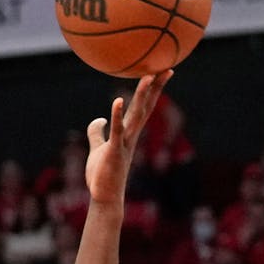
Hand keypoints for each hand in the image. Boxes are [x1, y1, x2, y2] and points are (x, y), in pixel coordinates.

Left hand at [85, 70, 172, 205]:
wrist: (104, 196)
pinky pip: (116, 130)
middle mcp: (131, 136)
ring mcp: (124, 143)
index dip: (152, 91)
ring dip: (141, 96)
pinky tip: (118, 100)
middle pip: (145, 107)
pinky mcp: (114, 151)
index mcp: (128, 133)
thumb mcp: (98, 148)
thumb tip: (98, 119)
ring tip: (147, 76)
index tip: (161, 73)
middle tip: (166, 67)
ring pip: (136, 116)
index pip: (143, 108)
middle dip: (155, 88)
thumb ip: (97, 132)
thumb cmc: (102, 174)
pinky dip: (117, 115)